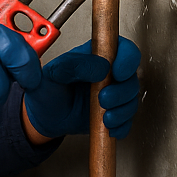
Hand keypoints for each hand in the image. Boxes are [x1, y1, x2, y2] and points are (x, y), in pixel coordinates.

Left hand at [23, 36, 140, 138]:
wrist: (44, 117)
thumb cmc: (47, 90)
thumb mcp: (51, 74)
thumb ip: (71, 65)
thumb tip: (100, 67)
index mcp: (96, 56)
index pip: (123, 49)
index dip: (128, 58)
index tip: (118, 72)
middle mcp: (109, 73)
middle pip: (131, 77)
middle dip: (122, 91)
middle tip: (103, 98)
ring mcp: (113, 94)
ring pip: (131, 99)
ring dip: (121, 110)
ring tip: (103, 116)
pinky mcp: (113, 113)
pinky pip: (126, 121)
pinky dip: (120, 126)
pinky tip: (107, 127)